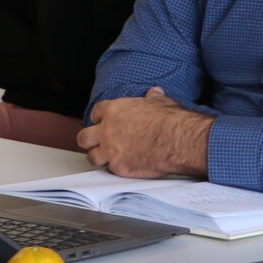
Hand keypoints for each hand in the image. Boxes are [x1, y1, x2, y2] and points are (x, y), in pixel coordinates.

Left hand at [78, 87, 210, 178]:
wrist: (177, 141)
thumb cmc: (169, 121)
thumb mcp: (160, 102)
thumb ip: (152, 98)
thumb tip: (154, 93)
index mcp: (114, 111)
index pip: (95, 113)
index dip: (100, 119)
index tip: (104, 123)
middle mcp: (108, 130)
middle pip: (84, 137)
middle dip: (89, 140)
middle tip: (97, 142)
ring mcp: (111, 150)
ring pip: (92, 156)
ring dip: (99, 157)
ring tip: (106, 157)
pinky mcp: (119, 168)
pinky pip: (110, 170)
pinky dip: (116, 168)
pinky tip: (124, 166)